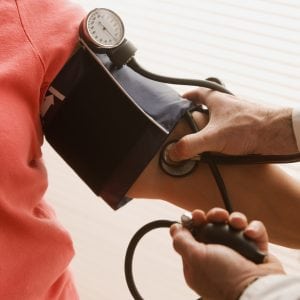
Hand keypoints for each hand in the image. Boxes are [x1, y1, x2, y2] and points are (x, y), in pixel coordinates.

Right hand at [168, 88, 296, 160]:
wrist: (278, 134)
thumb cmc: (250, 127)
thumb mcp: (213, 137)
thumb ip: (190, 145)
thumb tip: (172, 152)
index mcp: (218, 101)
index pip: (198, 93)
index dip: (188, 96)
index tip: (180, 100)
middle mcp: (228, 106)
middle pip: (209, 105)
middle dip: (198, 113)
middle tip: (189, 123)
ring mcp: (238, 116)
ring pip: (219, 119)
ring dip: (211, 127)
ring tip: (202, 139)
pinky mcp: (246, 128)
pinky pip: (229, 130)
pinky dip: (222, 137)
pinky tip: (220, 148)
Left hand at [170, 208, 284, 299]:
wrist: (259, 289)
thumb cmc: (226, 278)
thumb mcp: (196, 257)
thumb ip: (182, 241)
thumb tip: (174, 228)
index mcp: (199, 261)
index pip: (192, 236)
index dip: (193, 223)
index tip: (196, 216)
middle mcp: (217, 256)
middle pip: (212, 227)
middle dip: (214, 216)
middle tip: (216, 215)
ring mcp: (236, 252)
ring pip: (232, 225)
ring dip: (235, 219)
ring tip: (236, 223)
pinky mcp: (254, 249)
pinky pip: (252, 231)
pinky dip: (253, 229)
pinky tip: (249, 233)